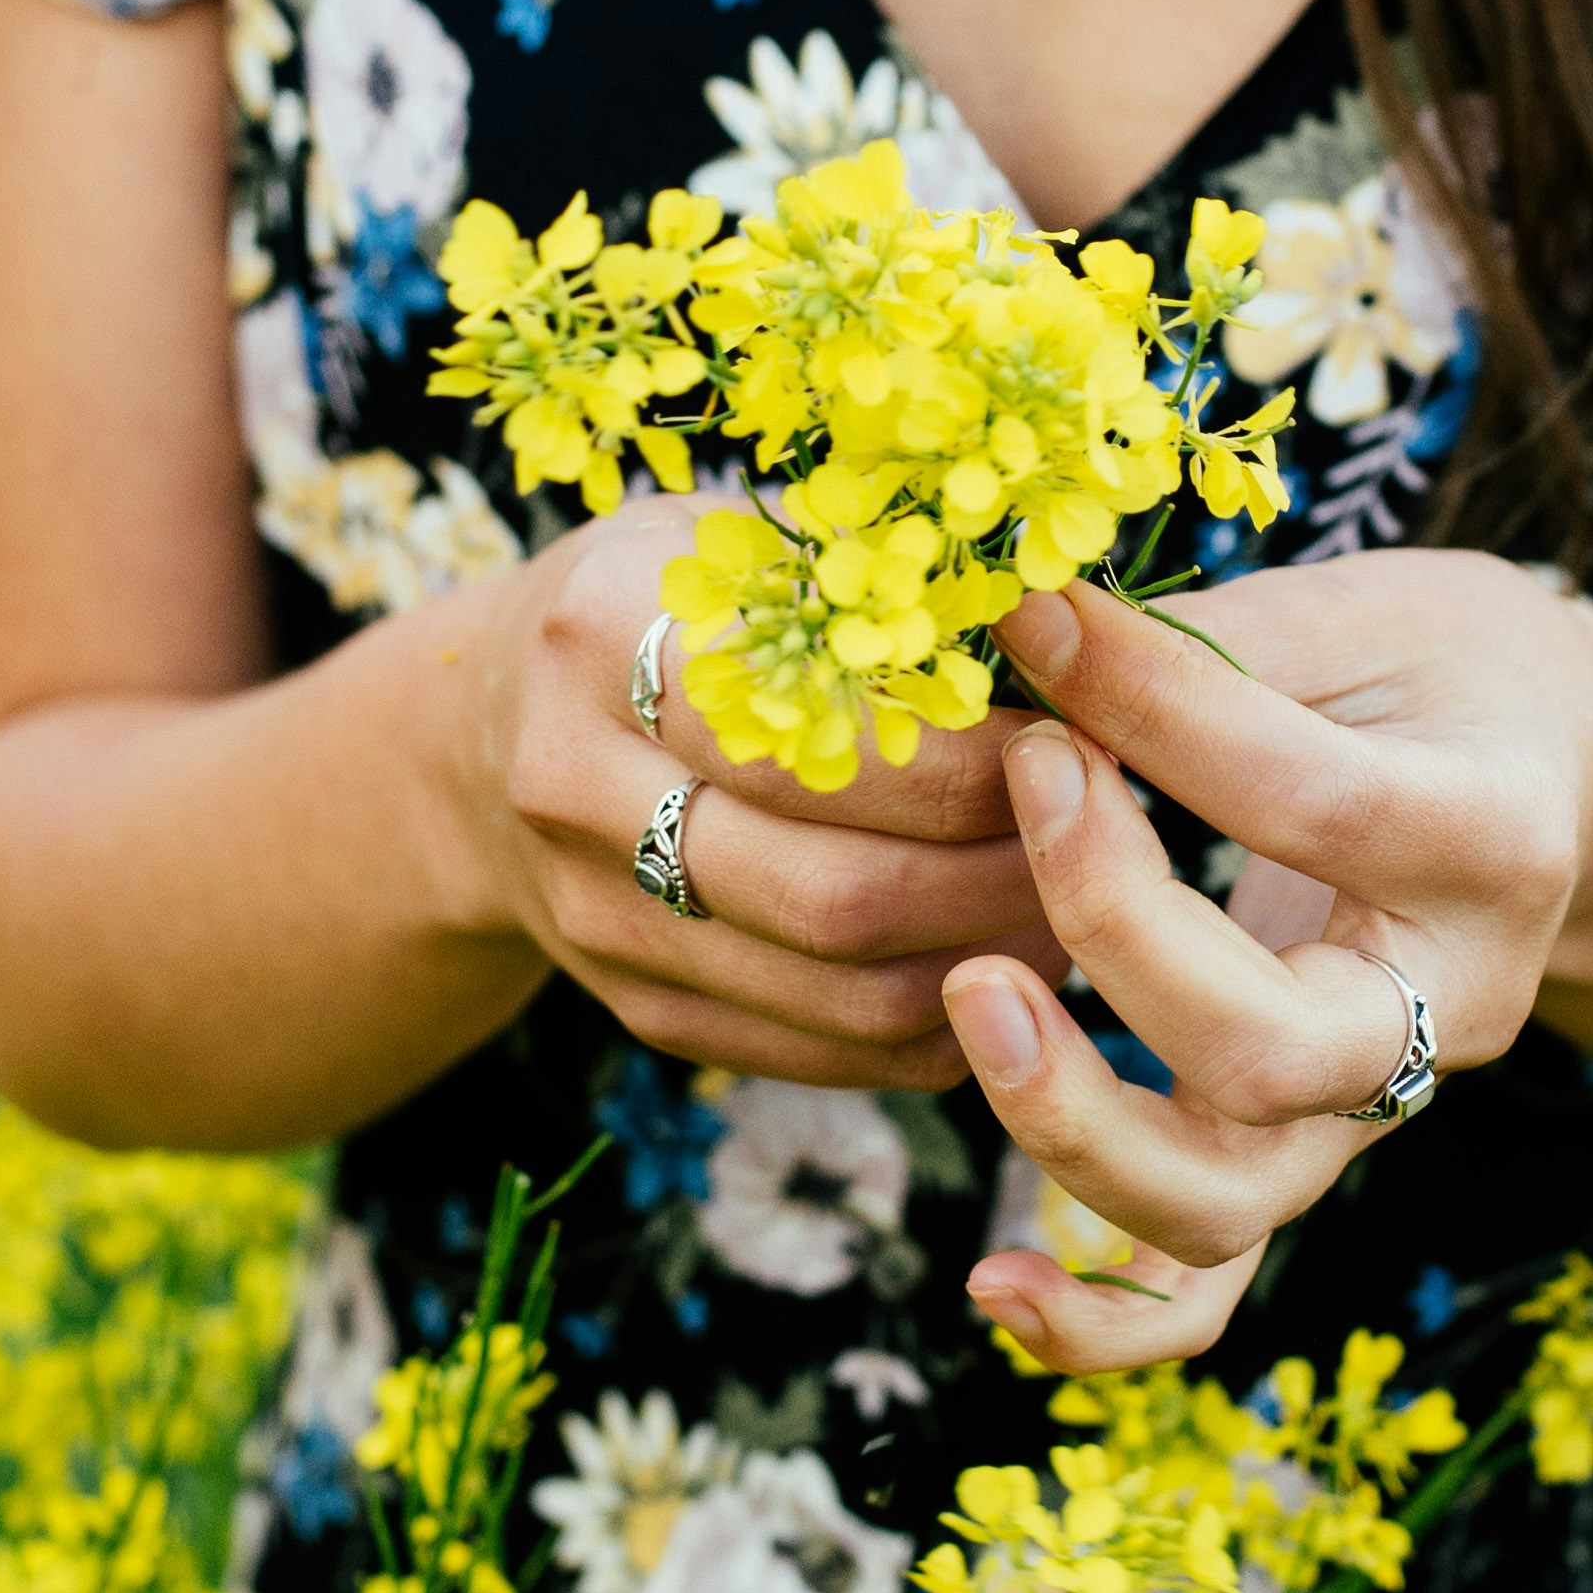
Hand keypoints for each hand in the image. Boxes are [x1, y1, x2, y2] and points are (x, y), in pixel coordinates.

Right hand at [454, 497, 1066, 1091]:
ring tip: (1085, 902)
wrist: (484, 736)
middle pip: (836, 888)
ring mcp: (598, 920)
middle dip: (1004, 874)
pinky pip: (823, 1051)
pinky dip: (941, 1023)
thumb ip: (866, 577)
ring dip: (992, 960)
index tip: (1078, 735)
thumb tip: (1070, 626)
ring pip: (841, 991)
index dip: (972, 754)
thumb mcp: (733, 540)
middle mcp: (577, 787)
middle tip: (1109, 837)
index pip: (820, 732)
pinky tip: (1013, 963)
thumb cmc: (660, 607)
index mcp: (604, 634)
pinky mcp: (639, 1010)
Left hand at [945, 554, 1592, 1369]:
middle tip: (1029, 769)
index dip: (1157, 716)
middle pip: (1270, 1049)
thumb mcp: (1372, 614)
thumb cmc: (1445, 676)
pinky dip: (1099, 1322)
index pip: (1313, 805)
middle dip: (1113, 927)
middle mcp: (1445, 1007)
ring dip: (1071, 1125)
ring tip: (970, 993)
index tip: (1035, 632)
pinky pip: (1204, 1293)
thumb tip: (1020, 629)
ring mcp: (1370, 1109)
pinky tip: (992, 1286)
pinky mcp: (1302, 1160)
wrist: (1547, 787)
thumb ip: (1214, 642)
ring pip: (1224, 1200)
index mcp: (1490, 842)